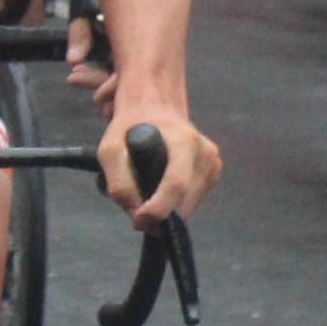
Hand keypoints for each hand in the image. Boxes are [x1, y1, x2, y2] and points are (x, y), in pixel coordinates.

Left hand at [95, 96, 219, 221]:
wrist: (154, 104)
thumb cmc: (131, 124)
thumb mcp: (111, 148)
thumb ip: (119, 183)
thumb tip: (135, 214)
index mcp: (184, 141)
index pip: (176, 184)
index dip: (158, 209)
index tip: (139, 221)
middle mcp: (206, 152)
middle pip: (184, 200)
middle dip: (160, 214)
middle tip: (137, 215)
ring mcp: (214, 162)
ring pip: (190, 205)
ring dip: (168, 210)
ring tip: (148, 196)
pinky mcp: (215, 171)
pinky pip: (195, 201)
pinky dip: (178, 203)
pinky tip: (164, 189)